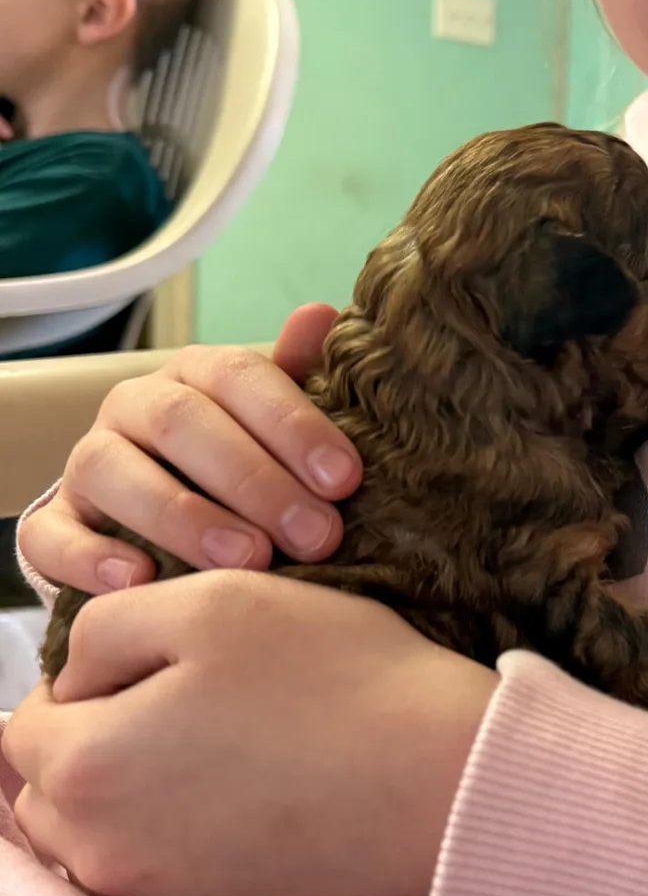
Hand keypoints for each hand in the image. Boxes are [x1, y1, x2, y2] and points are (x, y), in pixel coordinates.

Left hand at [1, 569, 496, 895]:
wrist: (445, 779)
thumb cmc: (337, 679)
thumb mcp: (212, 603)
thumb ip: (104, 630)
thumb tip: (73, 683)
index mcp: (86, 769)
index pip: (28, 724)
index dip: (91, 684)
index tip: (167, 671)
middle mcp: (99, 857)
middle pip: (53, 794)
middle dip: (98, 751)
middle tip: (193, 714)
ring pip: (96, 845)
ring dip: (130, 804)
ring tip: (216, 764)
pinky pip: (151, 887)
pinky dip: (174, 850)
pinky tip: (241, 811)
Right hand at [18, 303, 356, 594]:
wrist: (164, 525)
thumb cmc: (242, 470)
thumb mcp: (280, 429)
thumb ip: (301, 379)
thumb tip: (321, 314)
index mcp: (197, 375)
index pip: (240, 376)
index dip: (294, 424)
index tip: (345, 479)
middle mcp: (135, 406)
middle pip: (184, 424)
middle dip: (255, 481)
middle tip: (315, 536)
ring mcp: (89, 463)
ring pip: (115, 472)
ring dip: (184, 518)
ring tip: (248, 562)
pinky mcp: (54, 524)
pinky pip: (53, 536)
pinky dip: (92, 558)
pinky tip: (141, 581)